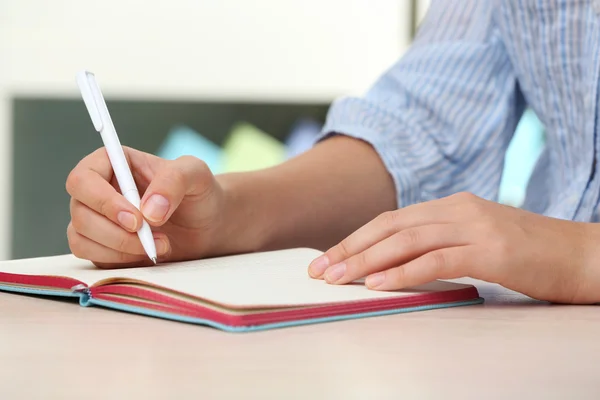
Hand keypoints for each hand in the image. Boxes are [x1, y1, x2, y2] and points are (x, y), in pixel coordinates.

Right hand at [66, 147, 226, 267]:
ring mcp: (95, 218)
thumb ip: (173, 181)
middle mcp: (97, 189)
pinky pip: (91, 257)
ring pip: (80, 238)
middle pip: (80, 212)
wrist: (207, 224)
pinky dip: (119, 260)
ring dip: (120, 248)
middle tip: (151, 236)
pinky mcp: (100, 245)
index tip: (136, 220)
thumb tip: (148, 210)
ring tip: (160, 245)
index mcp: (112, 163)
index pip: (83, 179)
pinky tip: (147, 254)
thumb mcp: (195, 173)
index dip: (103, 202)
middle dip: (115, 232)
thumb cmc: (198, 191)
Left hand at [308, 192, 599, 303]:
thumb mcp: (477, 239)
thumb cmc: (529, 253)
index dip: (355, 238)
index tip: (328, 258)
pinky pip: (436, 260)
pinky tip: (378, 284)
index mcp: (452, 205)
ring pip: (406, 241)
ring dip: (366, 261)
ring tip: (336, 278)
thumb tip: (398, 262)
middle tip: (317, 269)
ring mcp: (474, 226)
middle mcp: (458, 209)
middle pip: (390, 226)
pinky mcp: (490, 249)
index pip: (391, 220)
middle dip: (349, 249)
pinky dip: (403, 272)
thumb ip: (441, 243)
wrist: (584, 254)